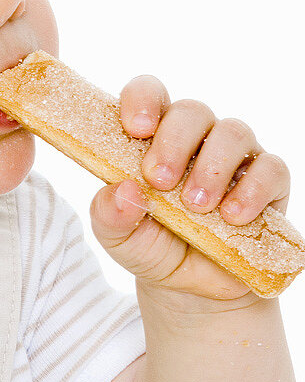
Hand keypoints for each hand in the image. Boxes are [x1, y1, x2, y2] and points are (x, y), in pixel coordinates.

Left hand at [89, 74, 290, 303]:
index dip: (143, 100)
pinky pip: (271, 168)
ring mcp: (233, 156)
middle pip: (191, 111)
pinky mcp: (268, 182)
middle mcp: (195, 137)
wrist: (191, 288)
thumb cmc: (150, 245)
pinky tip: (232, 217)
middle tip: (160, 181)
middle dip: (174, 143)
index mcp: (152, 136)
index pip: (149, 93)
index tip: (136, 129)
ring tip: (196, 206)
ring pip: (233, 132)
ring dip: (212, 168)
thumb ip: (109, 213)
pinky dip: (253, 190)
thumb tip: (123, 191)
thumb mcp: (117, 235)